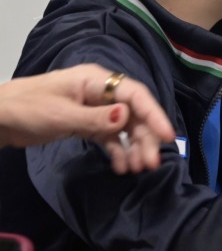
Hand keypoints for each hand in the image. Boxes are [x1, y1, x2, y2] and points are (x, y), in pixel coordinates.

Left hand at [0, 65, 174, 173]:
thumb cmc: (24, 109)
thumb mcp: (59, 115)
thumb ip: (94, 118)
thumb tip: (126, 117)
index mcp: (96, 81)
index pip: (134, 95)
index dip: (154, 114)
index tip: (167, 137)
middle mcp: (100, 92)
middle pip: (132, 113)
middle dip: (144, 138)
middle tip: (150, 164)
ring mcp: (93, 108)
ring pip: (124, 127)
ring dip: (133, 147)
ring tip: (137, 169)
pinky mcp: (85, 123)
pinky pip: (109, 136)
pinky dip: (116, 151)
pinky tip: (120, 166)